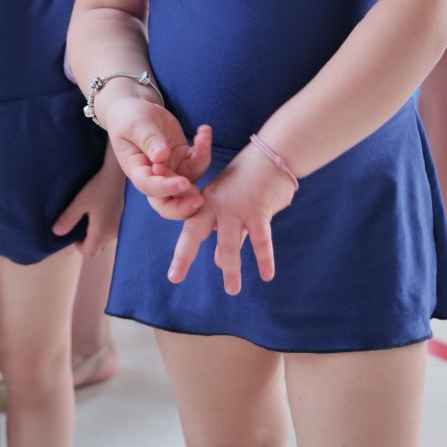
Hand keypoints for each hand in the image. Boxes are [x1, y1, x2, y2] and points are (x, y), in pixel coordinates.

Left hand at [52, 151, 125, 257]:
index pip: (90, 253)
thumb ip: (68, 218)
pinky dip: (104, 224)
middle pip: (97, 245)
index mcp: (102, 231)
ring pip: (104, 238)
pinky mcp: (122, 220)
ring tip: (92, 212)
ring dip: (96, 230)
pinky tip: (101, 209)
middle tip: (83, 218)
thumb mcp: (79, 202)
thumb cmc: (98, 187)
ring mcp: (120, 227)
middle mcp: (113, 232)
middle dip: (88, 237)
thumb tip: (56, 233)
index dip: (80, 246)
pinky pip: (110, 230)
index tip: (76, 231)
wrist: (116, 174)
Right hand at [105, 98, 210, 218]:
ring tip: (202, 137)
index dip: (166, 188)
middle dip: (185, 205)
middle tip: (200, 200)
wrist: (136, 109)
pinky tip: (204, 130)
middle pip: (169, 202)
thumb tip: (161, 156)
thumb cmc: (129, 118)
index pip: (150, 187)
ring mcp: (171, 169)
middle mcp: (154, 176)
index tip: (183, 183)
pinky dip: (204, 149)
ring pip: (190, 181)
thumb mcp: (135, 125)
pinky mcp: (183, 158)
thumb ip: (148, 140)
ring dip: (201, 163)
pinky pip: (198, 161)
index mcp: (137, 170)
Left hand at [167, 142, 295, 295]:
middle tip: (174, 277)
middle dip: (184, 254)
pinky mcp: (258, 209)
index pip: (190, 229)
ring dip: (231, 269)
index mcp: (207, 203)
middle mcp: (216, 205)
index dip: (182, 251)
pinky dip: (264, 258)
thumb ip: (225, 234)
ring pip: (229, 242)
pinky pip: (261, 239)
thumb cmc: (249, 181)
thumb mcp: (231, 205)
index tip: (175, 275)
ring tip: (232, 290)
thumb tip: (217, 262)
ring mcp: (236, 206)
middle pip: (195, 231)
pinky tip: (267, 275)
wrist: (271, 156)